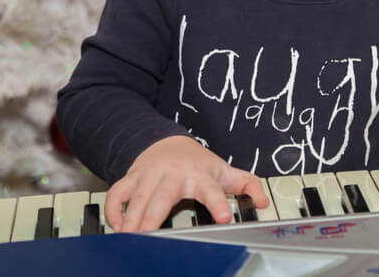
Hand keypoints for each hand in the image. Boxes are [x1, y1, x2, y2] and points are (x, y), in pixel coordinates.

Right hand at [104, 134, 268, 231]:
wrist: (166, 141)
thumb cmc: (196, 162)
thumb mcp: (223, 170)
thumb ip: (246, 184)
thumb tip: (263, 201)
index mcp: (199, 175)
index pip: (211, 189)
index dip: (218, 203)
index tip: (223, 217)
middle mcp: (172, 175)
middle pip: (163, 197)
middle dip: (155, 217)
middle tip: (150, 237)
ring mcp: (150, 175)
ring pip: (138, 197)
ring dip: (131, 218)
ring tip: (128, 238)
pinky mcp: (132, 177)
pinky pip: (118, 192)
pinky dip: (115, 208)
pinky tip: (117, 225)